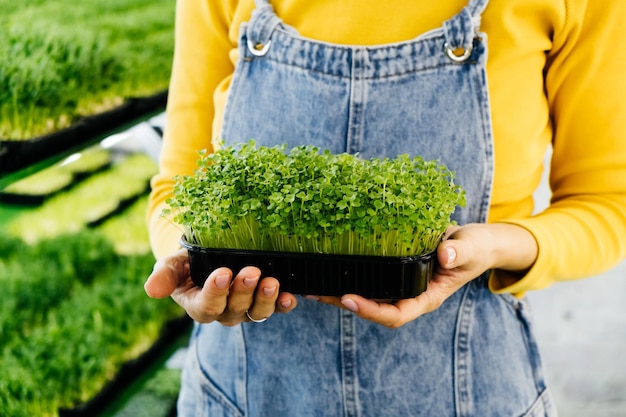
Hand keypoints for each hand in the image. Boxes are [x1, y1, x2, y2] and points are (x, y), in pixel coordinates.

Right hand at [144, 248, 297, 324]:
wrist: (210, 255)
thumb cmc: (188, 262)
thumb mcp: (174, 264)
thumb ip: (165, 275)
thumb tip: (151, 289)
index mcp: (198, 305)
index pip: (206, 306)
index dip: (215, 292)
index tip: (223, 273)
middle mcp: (224, 312)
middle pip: (235, 309)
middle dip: (243, 291)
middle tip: (251, 272)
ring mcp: (246, 309)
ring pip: (257, 312)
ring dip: (266, 299)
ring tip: (271, 282)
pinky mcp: (266, 302)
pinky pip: (277, 308)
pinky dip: (284, 304)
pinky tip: (290, 296)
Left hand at [312, 223, 537, 327]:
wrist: (472, 243)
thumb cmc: (474, 249)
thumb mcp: (471, 249)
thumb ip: (459, 253)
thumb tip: (445, 256)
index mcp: (426, 297)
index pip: (396, 314)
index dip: (372, 311)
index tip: (349, 298)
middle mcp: (409, 294)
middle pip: (373, 307)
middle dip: (344, 302)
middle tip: (315, 293)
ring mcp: (399, 284)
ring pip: (367, 293)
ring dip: (338, 290)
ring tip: (310, 284)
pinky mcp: (392, 269)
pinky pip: (369, 275)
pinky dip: (349, 272)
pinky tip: (327, 264)